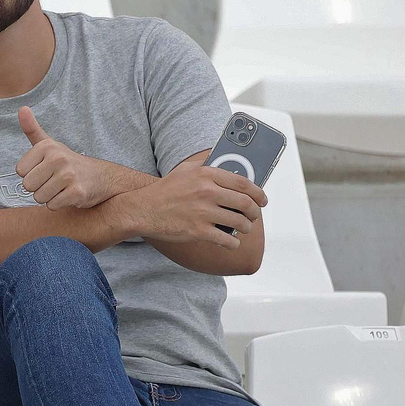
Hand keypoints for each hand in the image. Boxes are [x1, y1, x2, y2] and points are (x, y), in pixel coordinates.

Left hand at [15, 106, 128, 209]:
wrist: (102, 177)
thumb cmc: (68, 161)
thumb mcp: (49, 144)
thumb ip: (32, 129)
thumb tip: (22, 108)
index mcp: (47, 146)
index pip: (20, 171)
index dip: (30, 174)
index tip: (44, 170)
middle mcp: (57, 158)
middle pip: (27, 185)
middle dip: (38, 187)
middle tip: (53, 181)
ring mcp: (68, 175)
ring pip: (39, 197)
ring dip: (48, 197)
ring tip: (61, 187)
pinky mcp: (77, 193)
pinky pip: (52, 205)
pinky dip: (58, 204)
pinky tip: (68, 195)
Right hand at [122, 163, 268, 249]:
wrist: (142, 210)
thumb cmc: (165, 190)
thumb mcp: (185, 169)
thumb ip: (206, 163)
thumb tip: (230, 162)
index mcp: (206, 175)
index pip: (244, 183)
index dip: (259, 193)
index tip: (262, 200)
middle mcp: (206, 192)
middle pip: (246, 204)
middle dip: (255, 212)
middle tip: (253, 215)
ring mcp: (203, 212)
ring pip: (240, 223)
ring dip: (246, 228)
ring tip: (243, 228)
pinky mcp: (198, 231)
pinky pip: (227, 240)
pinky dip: (233, 243)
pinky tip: (230, 242)